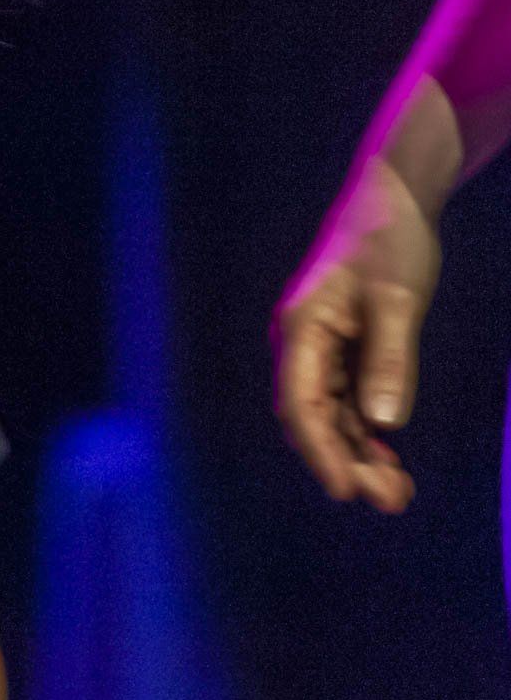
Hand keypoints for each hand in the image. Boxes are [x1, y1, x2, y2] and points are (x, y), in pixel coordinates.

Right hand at [274, 157, 435, 511]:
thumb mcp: (399, 300)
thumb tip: (386, 423)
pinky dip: (366, 432)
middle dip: (345, 462)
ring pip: (330, 416)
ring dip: (358, 454)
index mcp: (301, 328)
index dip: (320, 451)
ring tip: (398, 492)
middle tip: (391, 500)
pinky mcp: (342, 349)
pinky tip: (390, 459)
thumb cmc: (390, 241)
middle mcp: (301, 344)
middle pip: (312, 418)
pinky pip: (347, 402)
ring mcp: (319, 348)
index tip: (345, 491)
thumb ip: (389, 360)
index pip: (300, 404)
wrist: (392, 199)